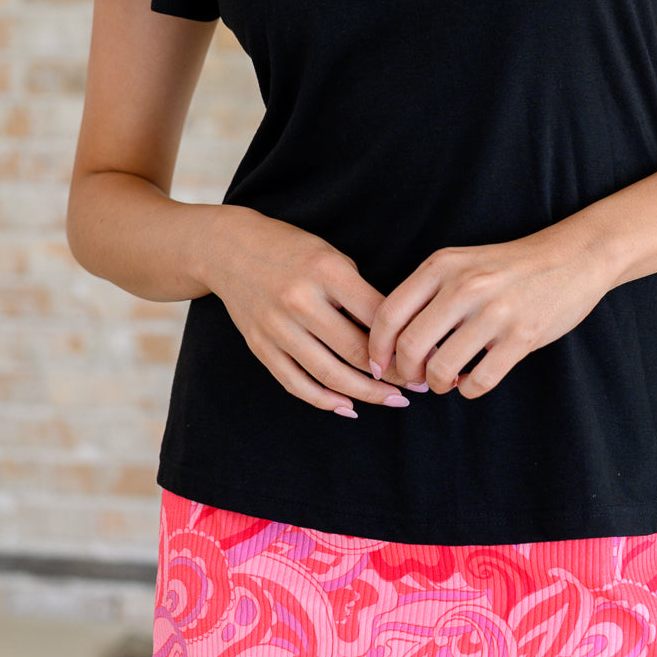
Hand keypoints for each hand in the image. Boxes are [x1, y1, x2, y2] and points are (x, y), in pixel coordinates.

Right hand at [202, 206, 420, 415]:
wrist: (230, 249)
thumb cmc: (292, 250)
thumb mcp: (332, 257)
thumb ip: (360, 294)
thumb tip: (399, 335)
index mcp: (325, 271)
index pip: (376, 315)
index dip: (405, 341)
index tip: (427, 355)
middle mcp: (299, 300)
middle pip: (354, 350)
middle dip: (392, 375)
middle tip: (418, 386)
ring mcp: (276, 326)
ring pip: (328, 374)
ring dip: (365, 394)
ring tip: (393, 401)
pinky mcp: (259, 346)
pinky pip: (295, 383)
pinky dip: (323, 400)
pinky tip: (348, 407)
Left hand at [366, 225, 609, 399]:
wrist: (571, 258)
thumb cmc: (507, 267)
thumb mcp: (461, 264)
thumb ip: (427, 294)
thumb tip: (393, 343)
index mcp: (442, 265)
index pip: (389, 313)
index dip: (377, 347)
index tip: (380, 364)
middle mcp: (465, 286)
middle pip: (410, 346)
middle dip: (405, 373)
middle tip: (414, 379)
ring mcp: (495, 312)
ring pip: (442, 368)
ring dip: (438, 384)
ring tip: (444, 381)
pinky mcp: (523, 336)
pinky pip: (481, 380)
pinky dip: (469, 389)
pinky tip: (471, 381)